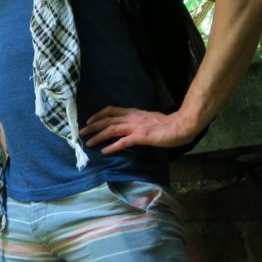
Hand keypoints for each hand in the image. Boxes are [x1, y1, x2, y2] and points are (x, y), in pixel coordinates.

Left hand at [79, 106, 195, 153]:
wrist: (180, 126)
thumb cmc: (166, 124)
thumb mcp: (147, 118)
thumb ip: (136, 120)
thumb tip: (127, 125)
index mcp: (133, 112)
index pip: (111, 110)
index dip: (98, 115)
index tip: (89, 120)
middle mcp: (131, 117)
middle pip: (107, 120)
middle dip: (93, 126)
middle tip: (82, 133)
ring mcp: (135, 127)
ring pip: (111, 129)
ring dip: (98, 136)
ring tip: (88, 143)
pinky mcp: (141, 137)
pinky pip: (123, 142)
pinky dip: (112, 146)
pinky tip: (105, 151)